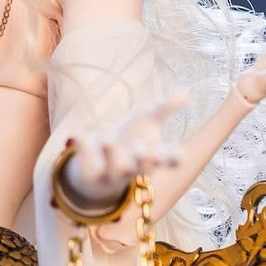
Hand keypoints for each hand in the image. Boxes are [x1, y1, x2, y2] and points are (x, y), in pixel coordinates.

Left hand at [62, 91, 186, 209]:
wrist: (100, 162)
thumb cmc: (132, 137)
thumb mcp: (148, 120)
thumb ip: (164, 107)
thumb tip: (186, 92)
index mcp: (153, 156)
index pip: (171, 161)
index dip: (174, 157)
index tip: (178, 152)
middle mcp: (136, 167)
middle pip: (145, 168)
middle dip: (143, 158)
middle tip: (140, 147)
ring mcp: (114, 172)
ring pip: (117, 168)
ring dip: (113, 152)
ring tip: (108, 138)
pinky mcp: (93, 173)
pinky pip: (88, 161)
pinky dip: (85, 146)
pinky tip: (79, 133)